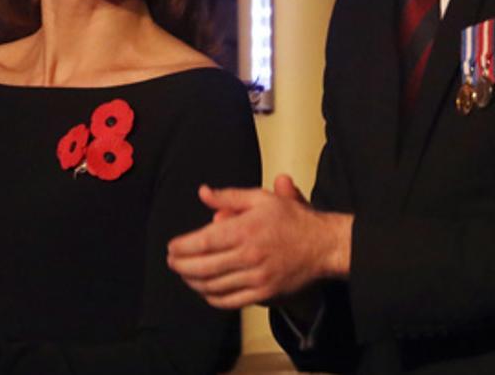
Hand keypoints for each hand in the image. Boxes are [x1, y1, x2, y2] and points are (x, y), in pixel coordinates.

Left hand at [166, 175, 352, 308]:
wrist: (323, 245)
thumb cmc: (293, 220)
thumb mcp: (261, 198)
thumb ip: (229, 196)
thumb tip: (203, 192)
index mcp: (246, 230)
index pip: (203, 242)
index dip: (182, 247)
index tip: (171, 247)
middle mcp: (249, 255)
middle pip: (203, 267)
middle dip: (181, 266)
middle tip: (172, 262)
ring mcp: (256, 278)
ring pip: (213, 286)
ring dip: (193, 281)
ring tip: (185, 274)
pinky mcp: (264, 294)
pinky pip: (229, 301)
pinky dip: (212, 297)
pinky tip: (205, 289)